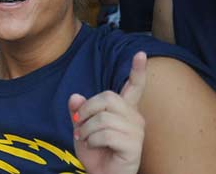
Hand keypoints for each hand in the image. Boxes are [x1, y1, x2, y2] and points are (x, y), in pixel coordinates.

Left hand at [70, 52, 147, 173]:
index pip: (134, 87)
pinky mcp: (134, 146)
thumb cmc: (94, 150)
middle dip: (87, 110)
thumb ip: (79, 111)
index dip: (137, 71)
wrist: (99, 173)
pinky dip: (93, 140)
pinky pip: (106, 134)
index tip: (140, 54)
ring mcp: (136, 132)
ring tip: (87, 139)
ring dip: (87, 129)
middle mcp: (135, 118)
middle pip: (108, 97)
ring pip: (103, 117)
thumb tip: (76, 96)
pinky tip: (95, 146)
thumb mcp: (81, 127)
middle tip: (80, 124)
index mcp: (124, 110)